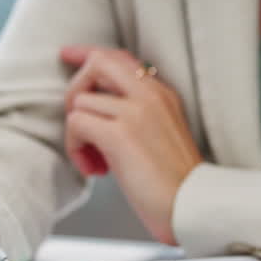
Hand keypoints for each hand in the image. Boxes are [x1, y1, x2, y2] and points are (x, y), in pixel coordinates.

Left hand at [60, 45, 201, 244]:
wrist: (193, 206)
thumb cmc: (176, 182)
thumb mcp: (163, 135)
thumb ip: (140, 115)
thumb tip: (100, 110)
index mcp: (163, 94)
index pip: (120, 58)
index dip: (89, 54)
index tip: (68, 54)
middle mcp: (151, 95)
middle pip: (98, 62)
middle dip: (76, 89)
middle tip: (81, 125)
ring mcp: (136, 112)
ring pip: (80, 101)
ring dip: (77, 135)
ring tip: (95, 161)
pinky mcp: (120, 135)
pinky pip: (76, 124)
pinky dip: (76, 148)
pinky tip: (95, 169)